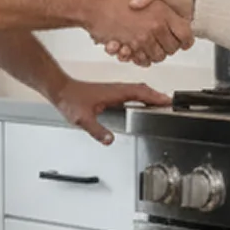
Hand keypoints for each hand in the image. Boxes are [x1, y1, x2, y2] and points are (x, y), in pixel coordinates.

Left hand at [52, 79, 168, 144]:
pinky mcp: (109, 92)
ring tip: (159, 102)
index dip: (155, 97)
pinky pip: (130, 92)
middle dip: (156, 95)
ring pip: (136, 89)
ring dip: (149, 94)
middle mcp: (116, 89)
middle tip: (169, 102)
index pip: (140, 93)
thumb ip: (97, 131)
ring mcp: (113, 90)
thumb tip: (109, 140)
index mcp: (114, 93)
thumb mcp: (83, 119)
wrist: (61, 90)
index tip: (167, 101)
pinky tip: (138, 102)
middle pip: (142, 89)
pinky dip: (139, 95)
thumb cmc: (71, 100)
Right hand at [83, 0, 192, 66]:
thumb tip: (167, 3)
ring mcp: (143, 38)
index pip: (185, 33)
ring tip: (149, 47)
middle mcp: (155, 26)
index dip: (185, 39)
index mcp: (163, 11)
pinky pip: (142, 59)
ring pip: (157, 56)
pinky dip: (141, 58)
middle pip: (172, 47)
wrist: (93, 2)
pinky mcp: (130, 47)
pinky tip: (138, 51)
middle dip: (168, 47)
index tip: (183, 41)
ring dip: (154, 53)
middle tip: (163, 43)